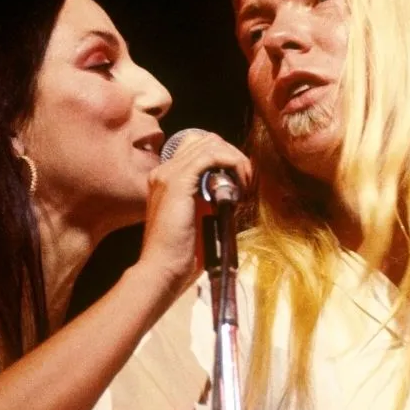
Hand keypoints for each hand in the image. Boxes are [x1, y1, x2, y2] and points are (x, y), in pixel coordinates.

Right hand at [134, 131, 252, 300]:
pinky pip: (211, 156)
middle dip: (233, 155)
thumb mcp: (197, 220)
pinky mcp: (178, 181)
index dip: (225, 158)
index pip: (198, 149)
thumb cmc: (181, 254)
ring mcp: (168, 174)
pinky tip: (240, 184)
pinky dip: (232, 164)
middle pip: (206, 140)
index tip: (241, 181)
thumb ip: (207, 202)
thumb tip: (230, 192)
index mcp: (166, 180)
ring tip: (246, 183)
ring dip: (236, 159)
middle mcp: (164, 171)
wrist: (162, 270)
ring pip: (211, 144)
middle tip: (247, 181)